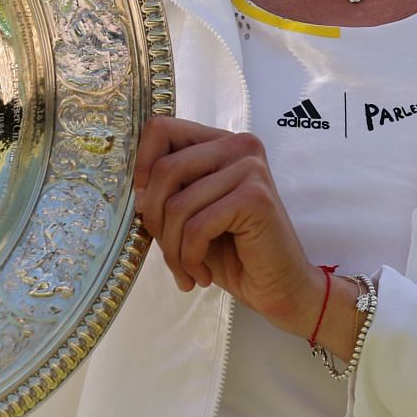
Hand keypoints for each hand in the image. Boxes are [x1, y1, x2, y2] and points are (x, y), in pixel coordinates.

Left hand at [132, 115, 324, 337]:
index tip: (145, 206)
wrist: (280, 287)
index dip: (142, 167)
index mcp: (219, 142)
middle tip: (168, 252)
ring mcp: (250, 167)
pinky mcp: (256, 197)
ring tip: (186, 271)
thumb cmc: (233, 253)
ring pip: (177, 204)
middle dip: (155, 220)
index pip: (160, 129)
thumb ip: (167, 193)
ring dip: (172, 250)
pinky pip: (197, 226)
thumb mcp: (190, 216)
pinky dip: (189, 258)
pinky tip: (200, 275)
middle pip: (164, 169)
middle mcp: (238, 145)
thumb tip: (137, 194)